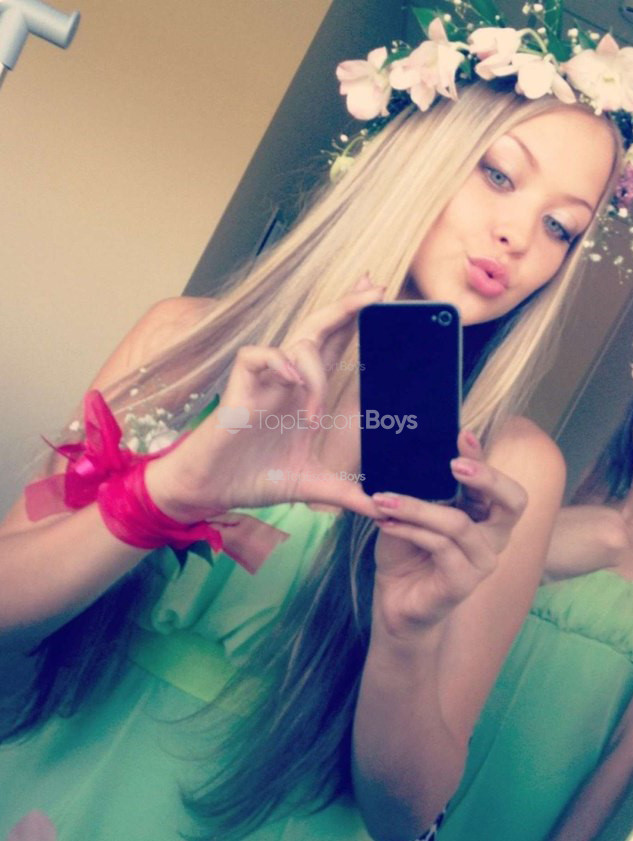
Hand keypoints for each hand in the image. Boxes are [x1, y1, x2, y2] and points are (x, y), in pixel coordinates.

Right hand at [146, 274, 384, 519]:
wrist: (212, 491)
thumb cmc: (255, 479)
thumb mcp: (312, 487)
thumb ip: (347, 493)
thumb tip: (383, 510)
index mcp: (306, 395)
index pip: (334, 347)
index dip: (354, 321)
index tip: (382, 297)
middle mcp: (289, 381)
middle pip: (320, 329)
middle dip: (347, 306)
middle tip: (377, 287)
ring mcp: (265, 381)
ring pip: (296, 342)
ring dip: (316, 373)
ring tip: (313, 415)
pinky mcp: (239, 387)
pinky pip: (257, 355)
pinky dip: (278, 362)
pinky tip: (292, 381)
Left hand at [372, 429, 527, 637]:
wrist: (394, 599)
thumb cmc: (405, 551)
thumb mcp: (410, 511)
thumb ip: (420, 489)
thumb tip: (407, 455)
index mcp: (483, 513)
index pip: (495, 481)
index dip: (482, 456)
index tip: (462, 433)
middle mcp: (491, 536)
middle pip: (513, 502)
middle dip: (487, 477)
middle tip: (454, 464)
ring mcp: (482, 562)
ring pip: (459, 524)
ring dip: (418, 507)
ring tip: (383, 500)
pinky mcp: (464, 582)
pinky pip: (440, 547)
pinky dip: (410, 530)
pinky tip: (385, 523)